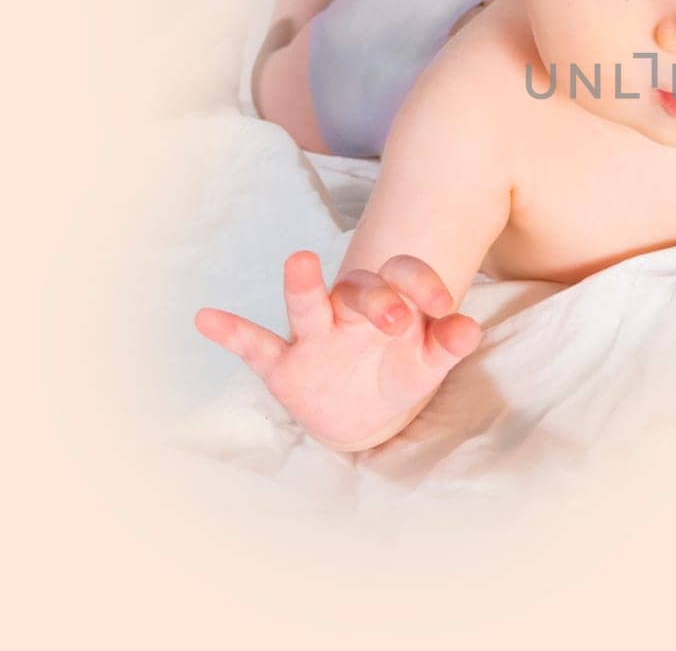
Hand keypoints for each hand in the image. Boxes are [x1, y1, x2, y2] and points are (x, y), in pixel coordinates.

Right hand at [194, 251, 481, 451]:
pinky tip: (206, 318)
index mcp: (389, 301)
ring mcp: (314, 337)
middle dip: (378, 298)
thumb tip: (469, 327)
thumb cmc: (399, 373)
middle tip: (397, 319)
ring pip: (308, 305)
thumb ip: (448, 343)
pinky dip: (232, 333)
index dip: (423, 283)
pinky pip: (255, 346)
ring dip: (304, 285)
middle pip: (358, 287)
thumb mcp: (428, 363)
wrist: (364, 415)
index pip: (403, 274)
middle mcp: (348, 311)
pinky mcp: (284, 367)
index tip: (444, 306)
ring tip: (298, 259)